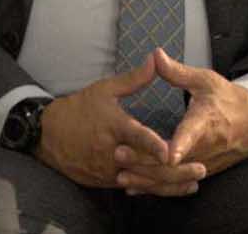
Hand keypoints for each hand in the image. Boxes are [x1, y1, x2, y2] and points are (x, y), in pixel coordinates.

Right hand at [37, 60, 201, 192]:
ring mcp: (106, 170)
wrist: (46, 135)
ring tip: (193, 184)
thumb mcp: (105, 90)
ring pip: (140, 181)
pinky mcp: (103, 181)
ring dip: (167, 184)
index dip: (153, 144)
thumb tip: (156, 59)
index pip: (136, 137)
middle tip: (200, 169)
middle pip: (144, 165)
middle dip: (173, 170)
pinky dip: (151, 189)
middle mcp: (110, 152)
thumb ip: (133, 80)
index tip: (170, 150)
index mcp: (113, 126)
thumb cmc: (79, 108)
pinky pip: (131, 187)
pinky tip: (171, 189)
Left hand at [115, 49, 247, 191]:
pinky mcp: (201, 172)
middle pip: (174, 162)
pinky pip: (176, 185)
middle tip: (119, 153)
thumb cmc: (227, 98)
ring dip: (147, 179)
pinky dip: (155, 187)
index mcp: (205, 120)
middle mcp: (205, 146)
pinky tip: (134, 188)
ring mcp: (203, 163)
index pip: (192, 134)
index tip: (168, 155)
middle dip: (145, 160)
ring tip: (121, 175)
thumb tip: (155, 55)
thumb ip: (178, 72)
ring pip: (173, 178)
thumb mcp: (206, 80)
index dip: (180, 144)